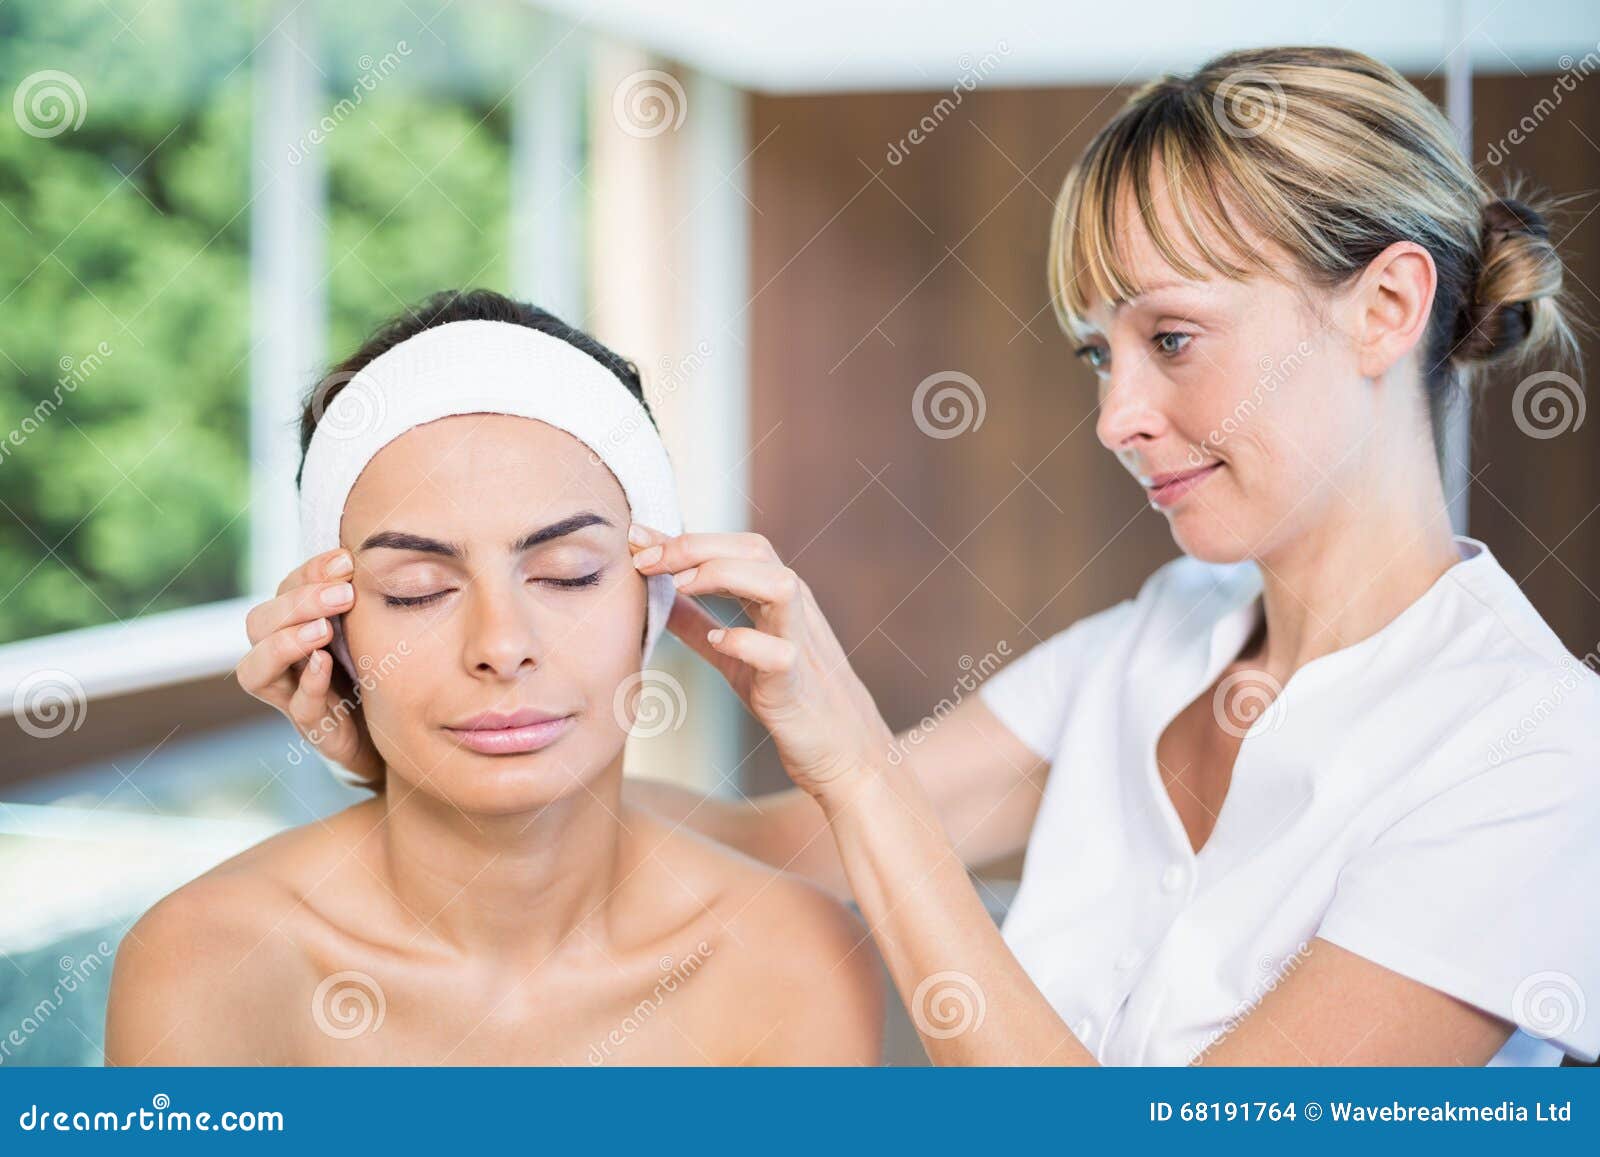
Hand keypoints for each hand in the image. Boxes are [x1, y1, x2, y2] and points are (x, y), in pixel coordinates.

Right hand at [237, 548, 382, 784]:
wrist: (395, 730)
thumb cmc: (377, 670)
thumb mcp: (370, 626)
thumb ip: (362, 596)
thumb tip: (373, 551)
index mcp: (295, 627)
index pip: (284, 591)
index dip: (309, 573)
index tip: (345, 560)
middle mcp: (283, 662)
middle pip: (258, 624)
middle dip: (298, 604)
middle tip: (343, 594)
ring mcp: (293, 697)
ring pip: (256, 670)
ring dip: (286, 643)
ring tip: (322, 629)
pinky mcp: (316, 730)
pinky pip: (299, 708)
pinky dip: (310, 684)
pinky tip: (326, 662)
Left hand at [628, 525, 895, 799]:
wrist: (841, 750)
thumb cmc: (788, 696)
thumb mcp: (735, 651)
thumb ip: (697, 622)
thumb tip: (655, 596)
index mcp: (774, 597)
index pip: (732, 547)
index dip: (683, 539)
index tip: (636, 538)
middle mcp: (793, 608)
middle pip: (754, 550)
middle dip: (695, 547)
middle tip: (645, 558)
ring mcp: (801, 641)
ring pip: (780, 584)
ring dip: (726, 575)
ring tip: (681, 585)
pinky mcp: (798, 683)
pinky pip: (779, 652)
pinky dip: (746, 641)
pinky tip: (717, 640)